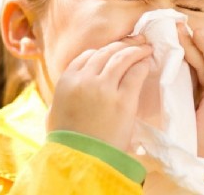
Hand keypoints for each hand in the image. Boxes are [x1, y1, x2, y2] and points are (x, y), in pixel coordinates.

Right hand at [46, 35, 152, 150]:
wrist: (81, 160)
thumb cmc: (67, 141)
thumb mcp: (55, 113)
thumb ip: (64, 95)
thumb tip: (72, 87)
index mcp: (67, 81)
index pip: (88, 55)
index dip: (104, 51)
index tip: (115, 50)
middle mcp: (85, 79)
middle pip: (107, 52)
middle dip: (123, 45)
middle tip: (137, 42)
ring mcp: (105, 88)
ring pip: (122, 58)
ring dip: (136, 49)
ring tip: (146, 48)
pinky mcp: (123, 100)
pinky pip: (135, 73)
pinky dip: (142, 64)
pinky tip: (147, 62)